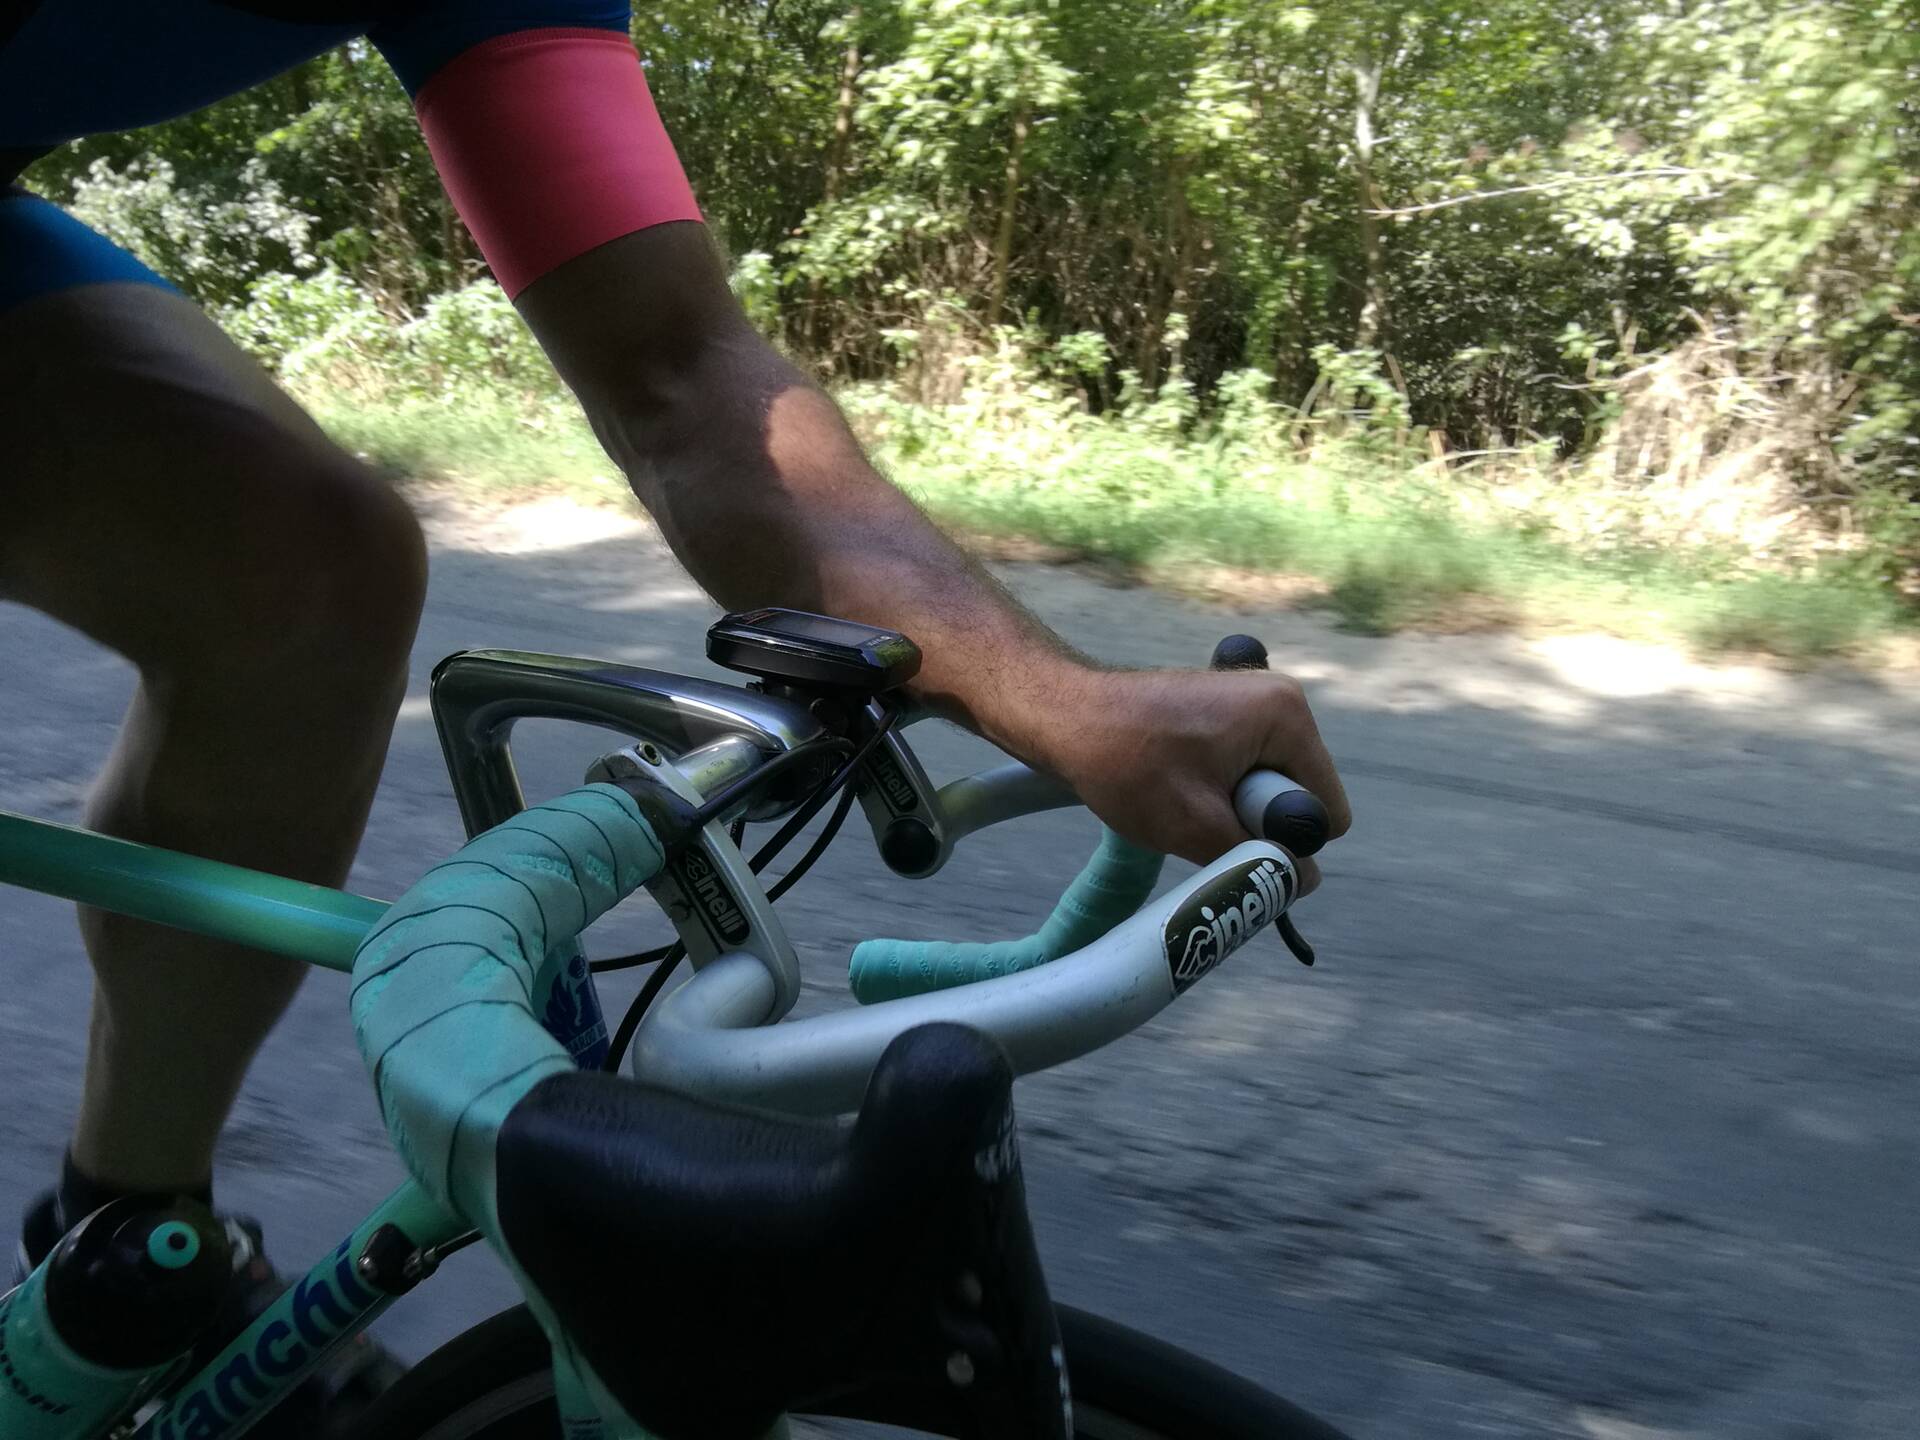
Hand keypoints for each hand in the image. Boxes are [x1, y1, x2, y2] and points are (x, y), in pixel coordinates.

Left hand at [1030, 666, 1350, 882]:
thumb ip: (1259, 860)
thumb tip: (1303, 882)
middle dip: (1255, 820)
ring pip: (1268, 790)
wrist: (1063, 717)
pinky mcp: (1227, 715)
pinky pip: (1243, 773)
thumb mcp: (1199, 826)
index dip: (1284, 838)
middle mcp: (1280, 700)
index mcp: (1287, 715)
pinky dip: (1216, 791)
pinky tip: (1173, 784)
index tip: (1229, 828)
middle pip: (1298, 797)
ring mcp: (1252, 704)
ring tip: (1179, 794)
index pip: (1327, 809)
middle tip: (1197, 810)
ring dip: (1231, 808)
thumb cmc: (1126, 765)